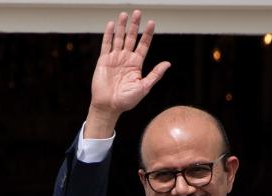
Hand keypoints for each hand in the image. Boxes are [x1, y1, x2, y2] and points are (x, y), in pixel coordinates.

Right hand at [85, 10, 170, 138]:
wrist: (108, 106)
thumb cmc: (126, 100)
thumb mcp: (144, 87)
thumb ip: (155, 74)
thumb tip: (168, 64)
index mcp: (136, 64)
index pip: (143, 45)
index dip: (147, 34)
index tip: (152, 23)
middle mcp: (126, 59)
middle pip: (131, 38)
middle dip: (135, 25)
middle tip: (138, 12)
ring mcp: (114, 59)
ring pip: (119, 38)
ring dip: (122, 26)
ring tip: (125, 14)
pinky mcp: (104, 61)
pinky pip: (106, 45)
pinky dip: (109, 34)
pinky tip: (112, 24)